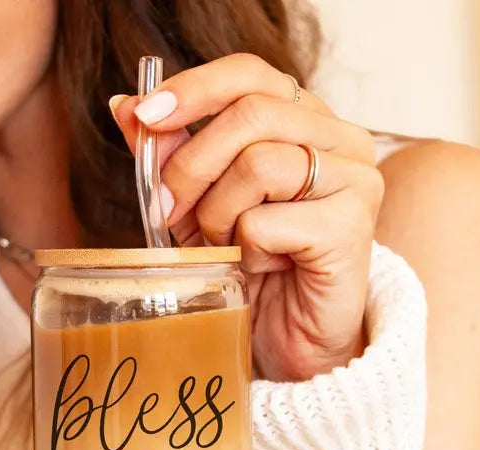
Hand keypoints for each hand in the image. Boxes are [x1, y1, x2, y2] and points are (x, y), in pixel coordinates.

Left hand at [111, 53, 383, 382]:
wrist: (291, 346)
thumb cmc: (252, 275)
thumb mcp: (196, 209)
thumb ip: (170, 156)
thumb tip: (124, 108)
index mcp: (305, 122)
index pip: (250, 74)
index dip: (193, 89)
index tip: (145, 117)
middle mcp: (341, 139)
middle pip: (249, 114)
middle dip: (190, 168)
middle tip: (168, 214)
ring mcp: (355, 179)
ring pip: (257, 165)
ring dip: (218, 218)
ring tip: (228, 251)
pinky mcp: (352, 225)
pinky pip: (267, 221)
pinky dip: (246, 251)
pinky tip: (261, 270)